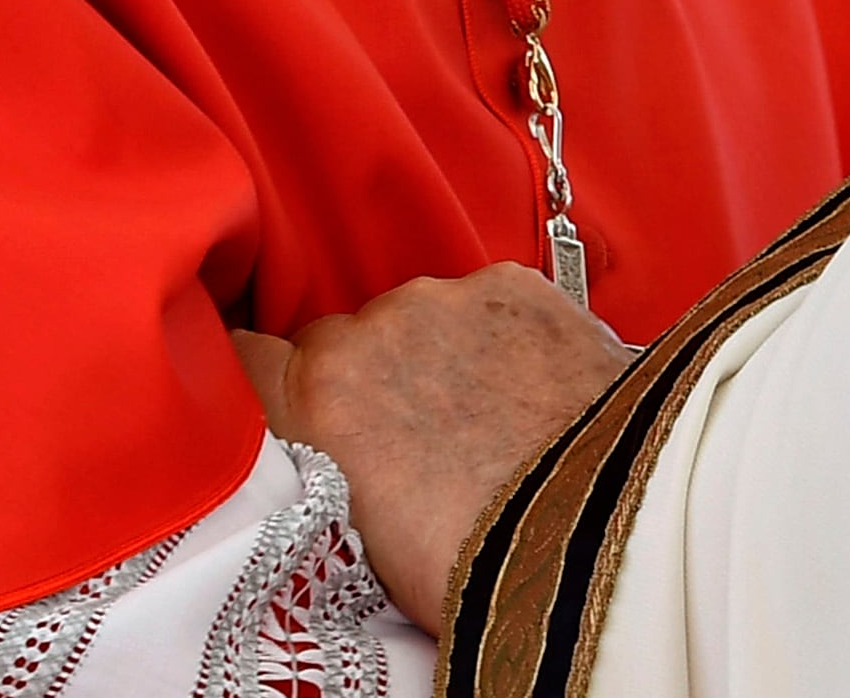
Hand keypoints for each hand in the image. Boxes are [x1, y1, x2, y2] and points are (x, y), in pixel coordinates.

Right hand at [252, 265, 630, 624]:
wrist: (603, 533)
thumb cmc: (476, 563)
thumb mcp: (358, 538)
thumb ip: (321, 468)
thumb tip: (320, 456)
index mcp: (320, 395)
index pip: (246, 355)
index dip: (263, 380)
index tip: (281, 401)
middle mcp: (376, 328)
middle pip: (338, 341)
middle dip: (363, 380)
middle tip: (410, 439)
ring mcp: (451, 299)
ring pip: (415, 318)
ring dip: (434, 355)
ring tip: (485, 418)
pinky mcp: (518, 285)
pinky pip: (485, 303)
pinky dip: (498, 336)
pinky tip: (529, 388)